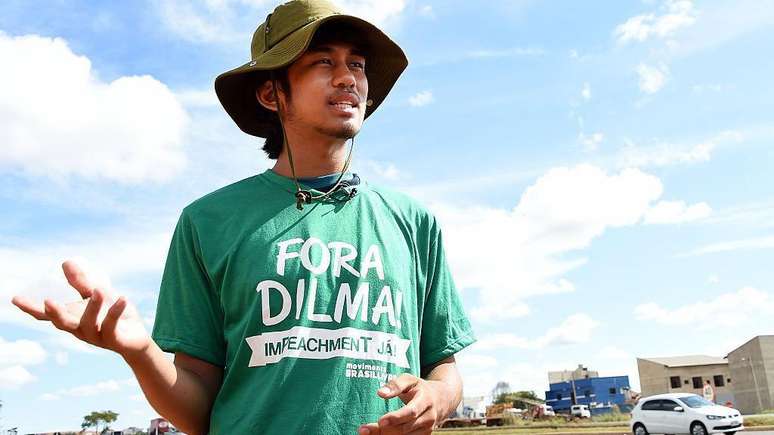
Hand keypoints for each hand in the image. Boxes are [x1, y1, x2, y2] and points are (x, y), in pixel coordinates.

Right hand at [11, 260, 151, 357]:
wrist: (136, 338)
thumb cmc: (114, 315)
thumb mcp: (98, 294)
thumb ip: (82, 282)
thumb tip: (66, 262)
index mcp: (72, 319)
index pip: (47, 316)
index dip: (31, 308)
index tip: (15, 298)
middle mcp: (80, 330)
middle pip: (63, 324)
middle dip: (55, 314)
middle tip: (48, 302)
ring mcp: (96, 337)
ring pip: (89, 324)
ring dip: (93, 307)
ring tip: (98, 290)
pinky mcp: (114, 340)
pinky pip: (112, 326)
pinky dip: (115, 312)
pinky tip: (123, 298)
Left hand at [358, 374, 447, 434]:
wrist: (442, 399)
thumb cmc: (419, 387)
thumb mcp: (410, 379)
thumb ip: (396, 384)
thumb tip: (380, 393)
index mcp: (425, 401)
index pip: (410, 412)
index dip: (396, 418)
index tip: (380, 420)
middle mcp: (428, 418)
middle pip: (405, 428)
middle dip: (384, 430)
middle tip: (363, 429)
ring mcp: (427, 429)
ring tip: (366, 431)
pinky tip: (378, 434)